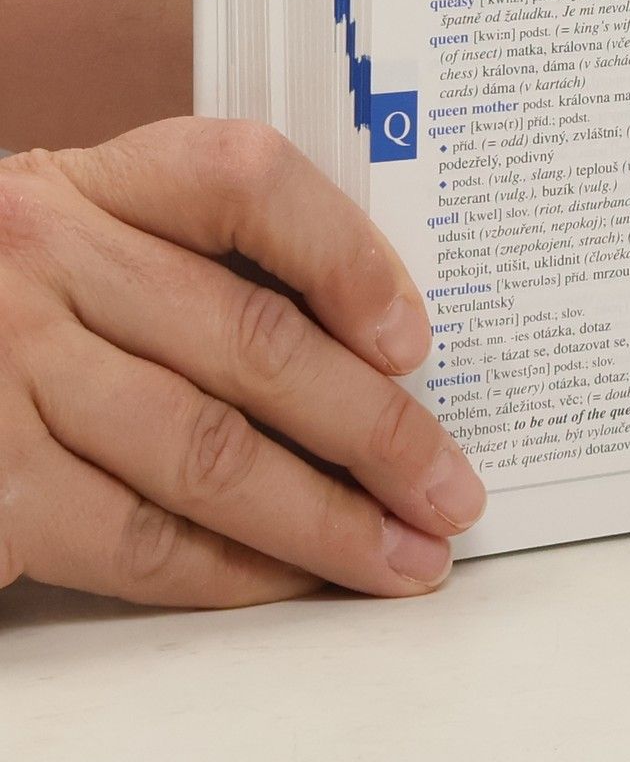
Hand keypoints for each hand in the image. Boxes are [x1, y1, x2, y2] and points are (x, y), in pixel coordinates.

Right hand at [0, 118, 483, 604]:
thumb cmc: (17, 305)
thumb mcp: (91, 239)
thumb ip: (207, 263)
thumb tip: (380, 353)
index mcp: (92, 182)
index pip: (246, 181)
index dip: (348, 259)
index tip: (417, 341)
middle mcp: (42, 260)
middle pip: (254, 342)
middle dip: (378, 430)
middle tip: (454, 489)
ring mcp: (4, 370)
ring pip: (209, 455)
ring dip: (327, 521)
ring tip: (406, 555)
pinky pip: (139, 539)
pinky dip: (235, 570)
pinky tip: (297, 580)